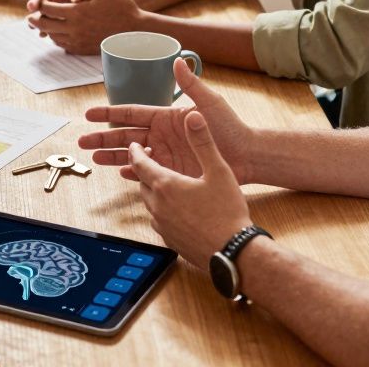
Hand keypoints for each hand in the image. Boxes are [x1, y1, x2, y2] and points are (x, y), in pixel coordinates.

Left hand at [26, 0, 141, 54]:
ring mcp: (79, 41)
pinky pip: (64, 46)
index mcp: (77, 12)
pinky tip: (58, 34)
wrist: (135, 31)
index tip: (36, 1)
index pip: (49, 8)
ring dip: (46, 31)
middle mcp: (75, 28)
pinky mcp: (83, 49)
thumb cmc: (122, 7)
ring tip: (42, 25)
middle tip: (30, 17)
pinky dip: (57, 39)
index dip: (40, 4)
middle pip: (46, 25)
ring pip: (54, 36)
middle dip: (36, 20)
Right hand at [78, 59, 255, 183]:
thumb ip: (191, 85)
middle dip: (102, 138)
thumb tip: (176, 60)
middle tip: (82, 141)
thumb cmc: (231, 128)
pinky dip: (133, 173)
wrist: (248, 157)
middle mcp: (162, 135)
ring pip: (131, 155)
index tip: (90, 114)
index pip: (131, 113)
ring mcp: (166, 155)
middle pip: (125, 135)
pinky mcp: (173, 173)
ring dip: (112, 157)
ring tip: (94, 160)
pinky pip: (147, 173)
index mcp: (166, 117)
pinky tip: (120, 174)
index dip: (109, 113)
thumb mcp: (210, 103)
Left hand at [128, 117, 252, 268]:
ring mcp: (161, 225)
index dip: (136, 152)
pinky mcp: (168, 240)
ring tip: (165, 184)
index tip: (135, 146)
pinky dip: (162, 210)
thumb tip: (194, 116)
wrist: (233, 252)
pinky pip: (158, 220)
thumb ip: (203, 142)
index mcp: (166, 185)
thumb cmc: (227, 212)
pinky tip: (177, 209)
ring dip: (153, 191)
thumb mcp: (218, 171)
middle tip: (152, 162)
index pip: (140, 163)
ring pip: (149, 202)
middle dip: (144, 170)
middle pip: (142, 183)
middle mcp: (157, 205)